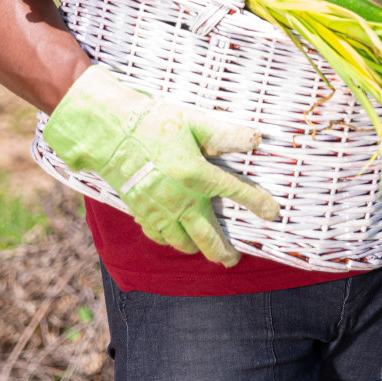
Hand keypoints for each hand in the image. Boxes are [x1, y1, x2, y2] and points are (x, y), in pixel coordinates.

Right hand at [43, 65, 279, 265]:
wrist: (109, 132)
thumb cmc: (153, 123)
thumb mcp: (194, 122)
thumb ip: (226, 134)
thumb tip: (256, 138)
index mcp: (196, 174)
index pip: (235, 192)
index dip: (257, 203)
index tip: (272, 214)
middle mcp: (179, 199)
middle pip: (207, 237)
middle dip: (223, 252)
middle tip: (233, 258)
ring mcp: (158, 209)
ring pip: (182, 242)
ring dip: (197, 249)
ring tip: (208, 251)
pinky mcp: (140, 211)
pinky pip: (158, 236)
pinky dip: (169, 241)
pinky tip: (176, 238)